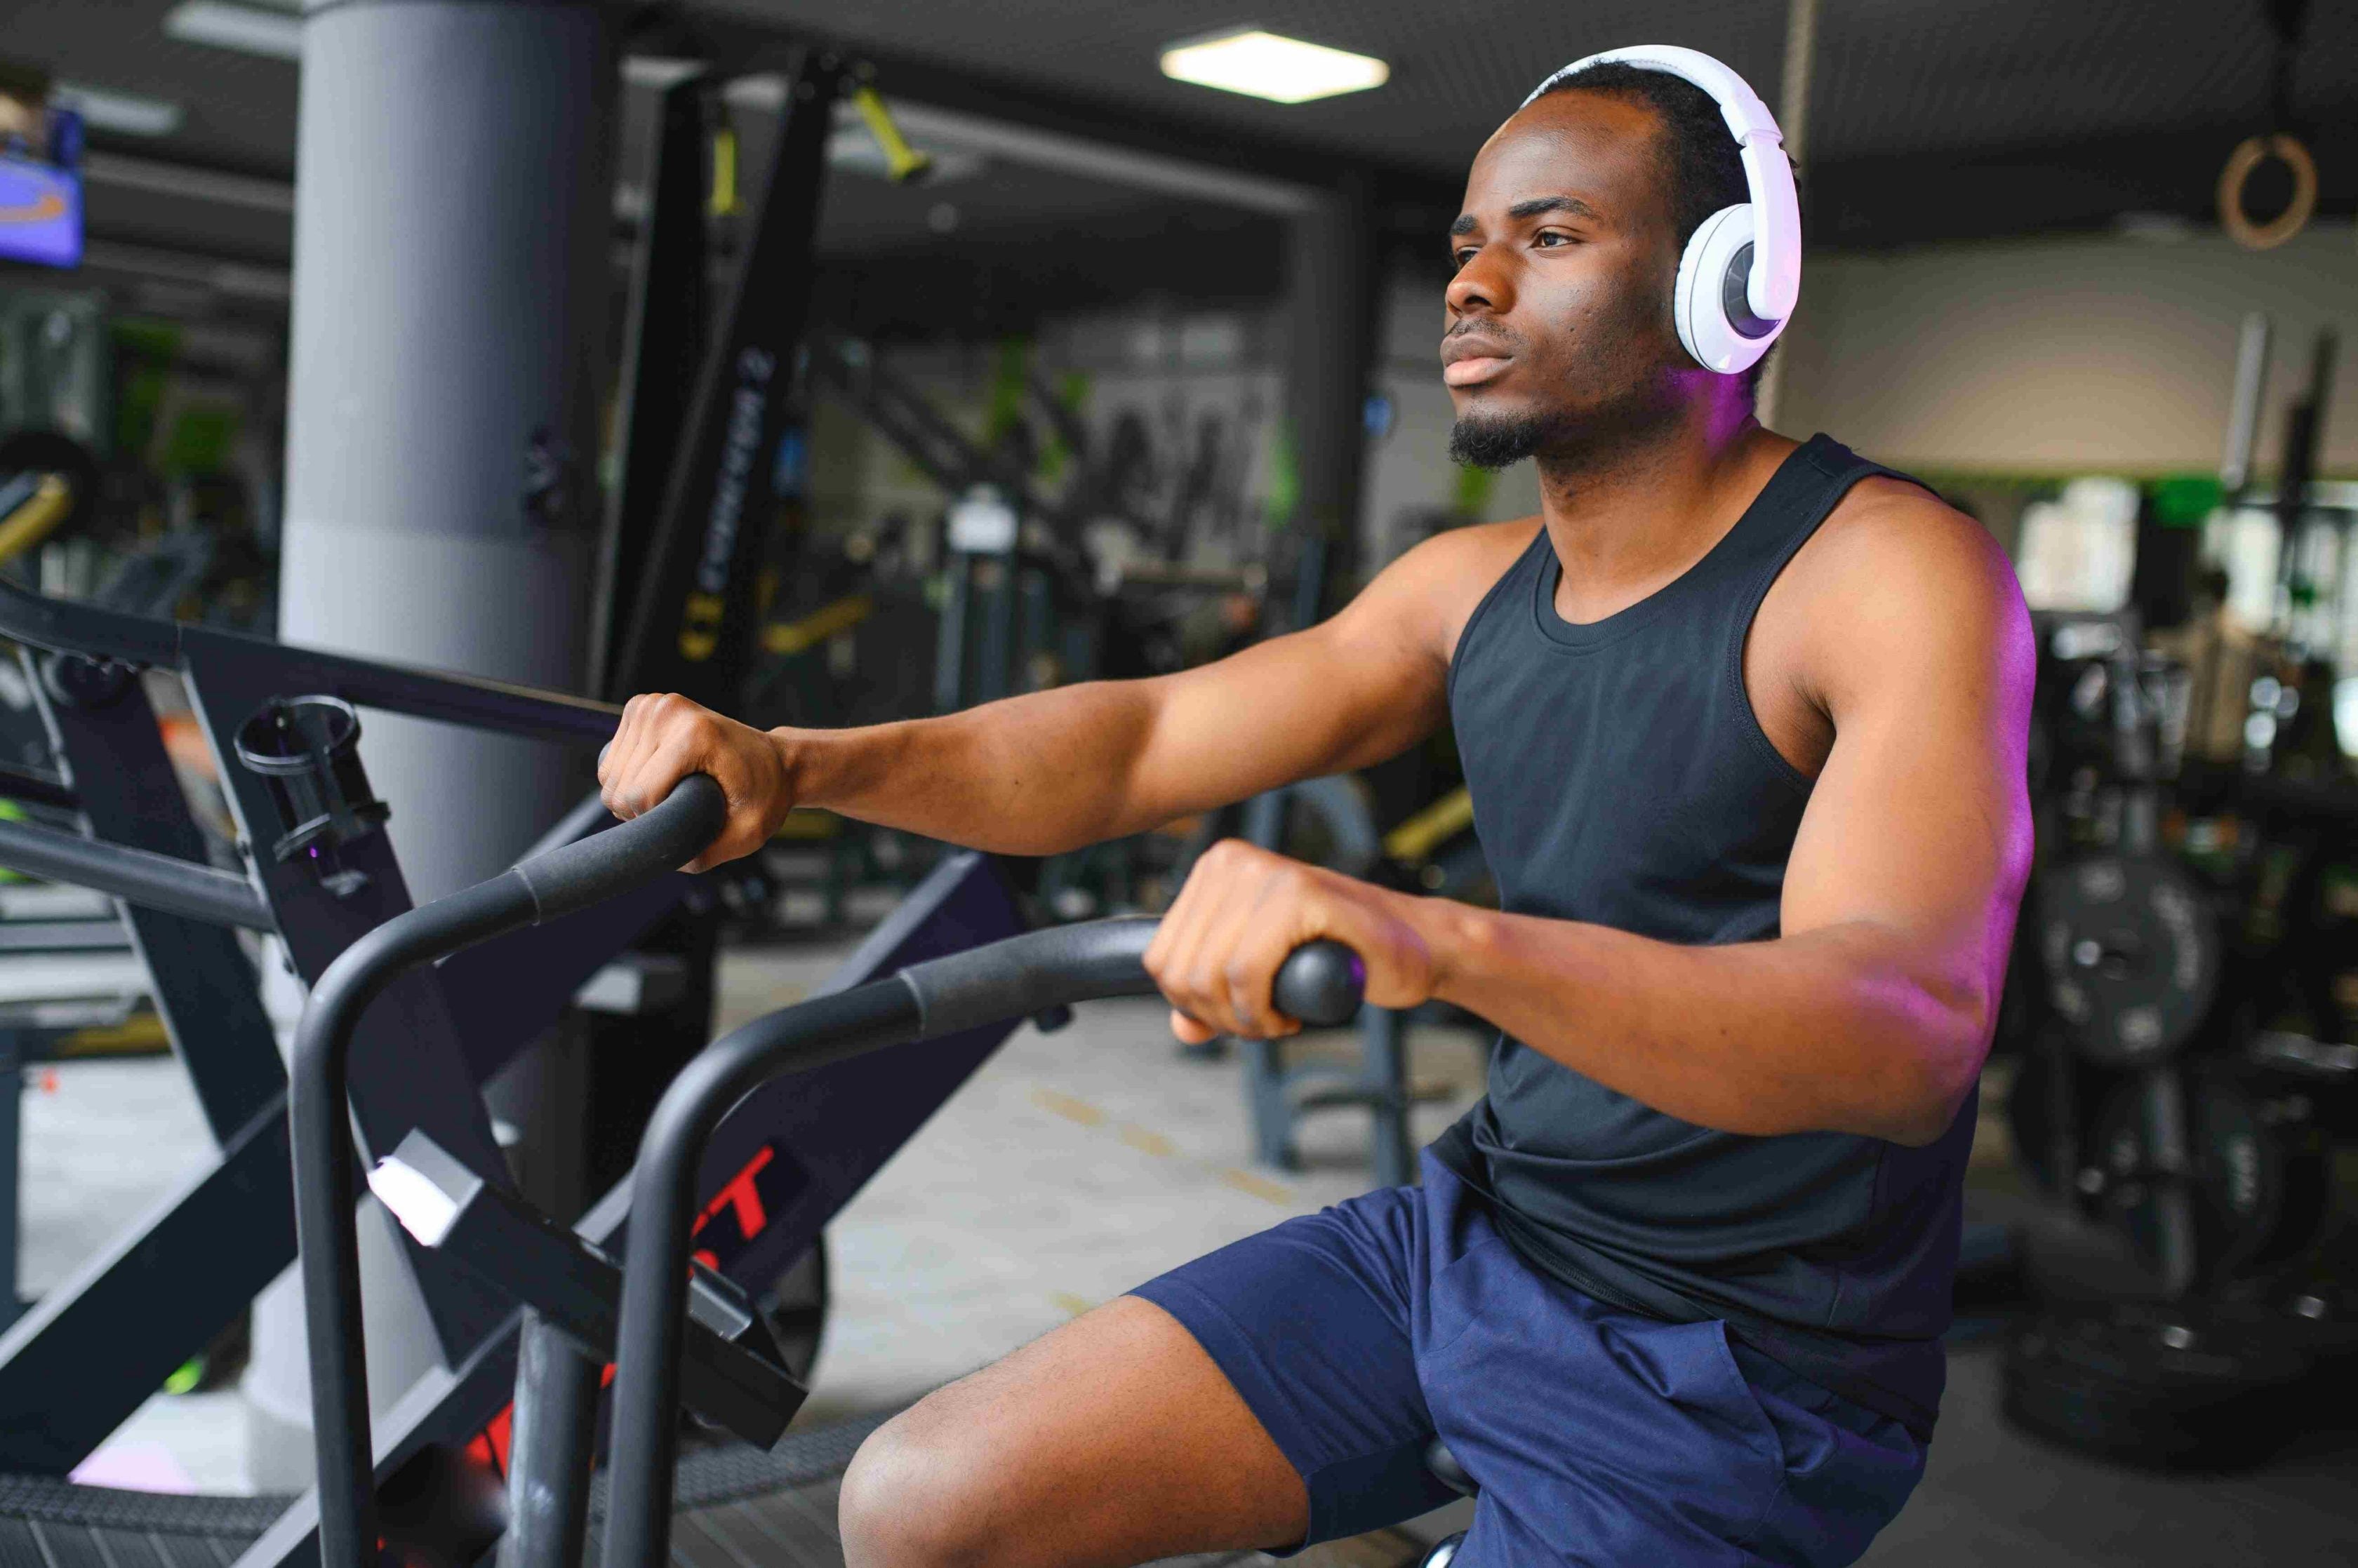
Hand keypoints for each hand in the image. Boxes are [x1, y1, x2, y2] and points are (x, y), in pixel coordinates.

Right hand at [598, 693, 796, 871]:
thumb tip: (655, 858)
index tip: (684, 818)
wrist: (775, 760)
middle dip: (641, 809)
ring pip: (608, 775)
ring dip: (633, 793)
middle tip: (681, 806)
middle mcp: (668, 712)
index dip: (652, 821)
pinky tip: (659, 775)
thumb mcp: (747, 833)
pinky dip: (628, 776)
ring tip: (672, 791)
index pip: (639, 794)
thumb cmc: (765, 794)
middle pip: (618, 786)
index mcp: (695, 735)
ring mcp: (652, 705)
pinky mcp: (641, 707)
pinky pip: (610, 760)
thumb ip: (702, 854)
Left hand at [1144, 838, 1442, 1044]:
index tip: (1237, 1013)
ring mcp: (1265, 872)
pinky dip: (1262, 1011)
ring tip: (1278, 1017)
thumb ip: (1214, 999)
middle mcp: (1232, 861)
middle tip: (1262, 1022)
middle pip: (1179, 972)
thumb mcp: (1259, 977)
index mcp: (1214, 869)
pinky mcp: (1298, 894)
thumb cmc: (1338, 957)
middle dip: (1217, 1017)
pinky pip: (1246, 973)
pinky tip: (1290, 1015)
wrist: (1413, 949)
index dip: (1192, 1006)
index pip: (1159, 957)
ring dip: (1243, 1019)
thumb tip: (1181, 1028)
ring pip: (1209, 976)